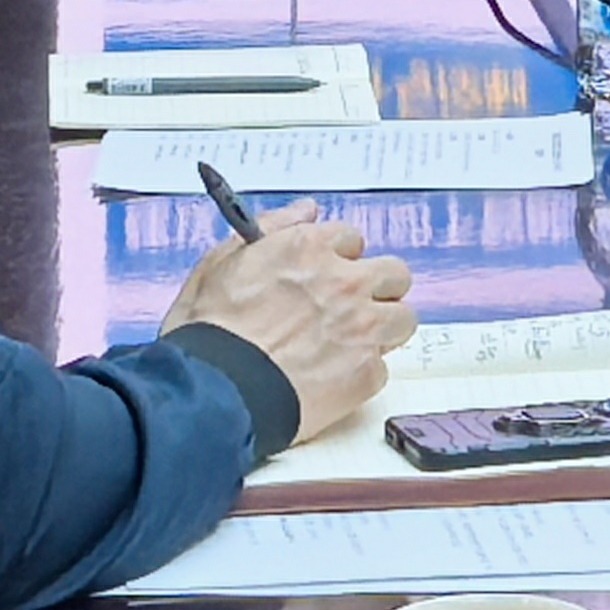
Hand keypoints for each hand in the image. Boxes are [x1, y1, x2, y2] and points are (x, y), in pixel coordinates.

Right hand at [164, 203, 417, 442]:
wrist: (210, 397)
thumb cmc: (206, 335)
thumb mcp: (221, 264)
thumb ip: (270, 228)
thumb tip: (306, 211)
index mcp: (309, 250)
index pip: (352, 240)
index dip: (337, 260)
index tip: (326, 277)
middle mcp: (345, 282)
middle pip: (393, 274)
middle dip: (374, 289)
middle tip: (348, 311)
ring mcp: (361, 328)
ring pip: (402, 318)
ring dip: (381, 330)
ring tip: (348, 348)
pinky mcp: (366, 374)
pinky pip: (382, 368)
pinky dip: (361, 375)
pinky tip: (331, 382)